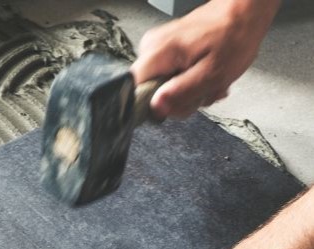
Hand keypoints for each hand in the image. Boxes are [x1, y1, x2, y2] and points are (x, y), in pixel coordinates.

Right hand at [131, 0, 280, 118]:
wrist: (244, 11)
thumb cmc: (233, 36)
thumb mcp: (212, 73)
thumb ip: (182, 93)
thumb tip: (156, 107)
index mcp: (158, 53)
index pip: (133, 92)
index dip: (153, 106)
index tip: (176, 104)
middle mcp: (150, 49)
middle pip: (149, 94)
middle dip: (177, 101)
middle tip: (201, 93)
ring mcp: (155, 49)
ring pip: (160, 89)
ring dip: (185, 93)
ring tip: (206, 83)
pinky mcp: (163, 50)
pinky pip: (166, 78)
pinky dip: (186, 82)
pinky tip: (202, 76)